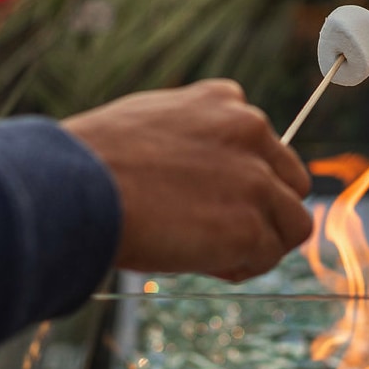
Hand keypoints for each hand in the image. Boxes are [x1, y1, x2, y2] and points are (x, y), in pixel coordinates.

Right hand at [63, 80, 313, 282]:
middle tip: (220, 230)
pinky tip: (202, 262)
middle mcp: (251, 131)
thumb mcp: (151, 123)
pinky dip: (241, 267)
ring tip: (213, 252)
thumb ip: (192, 139)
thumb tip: (201, 174)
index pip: (263, 144)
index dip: (242, 179)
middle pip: (290, 182)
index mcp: (225, 100)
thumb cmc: (95, 161)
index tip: (210, 197)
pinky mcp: (250, 226)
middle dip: (264, 210)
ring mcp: (256, 180)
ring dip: (259, 243)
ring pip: (292, 223)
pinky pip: (268, 257)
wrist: (76, 187)